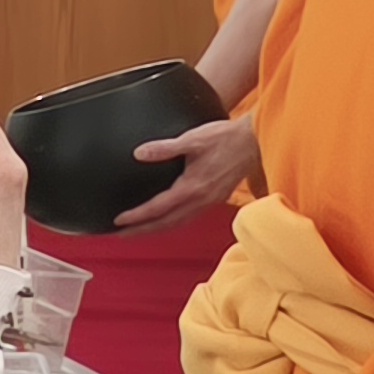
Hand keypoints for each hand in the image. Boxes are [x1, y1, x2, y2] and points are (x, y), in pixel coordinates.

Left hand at [113, 113, 257, 232]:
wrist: (255, 142)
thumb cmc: (227, 138)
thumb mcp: (192, 139)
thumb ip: (164, 147)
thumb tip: (139, 153)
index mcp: (192, 187)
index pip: (158, 209)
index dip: (136, 217)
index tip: (118, 221)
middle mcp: (201, 200)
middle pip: (165, 224)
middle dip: (141, 231)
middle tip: (120, 235)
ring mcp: (209, 202)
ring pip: (178, 224)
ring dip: (156, 230)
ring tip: (138, 232)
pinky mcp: (216, 200)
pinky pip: (189, 218)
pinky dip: (172, 223)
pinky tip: (166, 220)